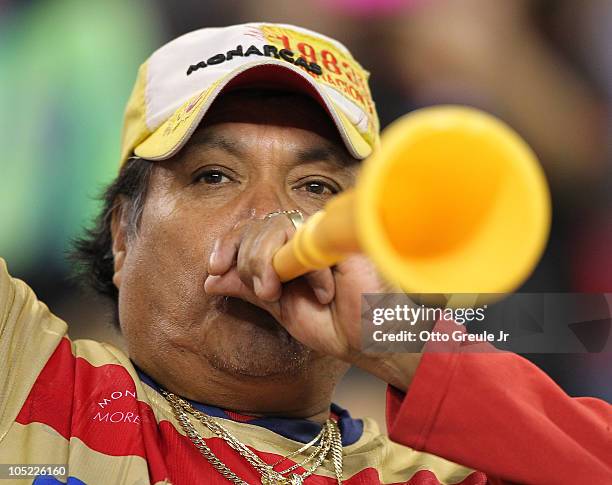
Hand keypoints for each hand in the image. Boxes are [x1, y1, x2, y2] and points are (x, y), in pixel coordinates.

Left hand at [204, 212, 386, 363]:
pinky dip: (308, 268)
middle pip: (258, 227)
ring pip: (278, 225)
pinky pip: (310, 236)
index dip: (228, 244)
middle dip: (249, 261)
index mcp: (284, 252)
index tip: (214, 268)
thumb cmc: (331, 325)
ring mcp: (322, 235)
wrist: (368, 341)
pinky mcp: (344, 236)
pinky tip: (321, 291)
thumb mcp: (278, 309)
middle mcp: (301, 239)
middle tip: (266, 292)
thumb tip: (210, 280)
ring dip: (269, 261)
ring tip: (281, 292)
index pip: (249, 232)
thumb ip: (248, 289)